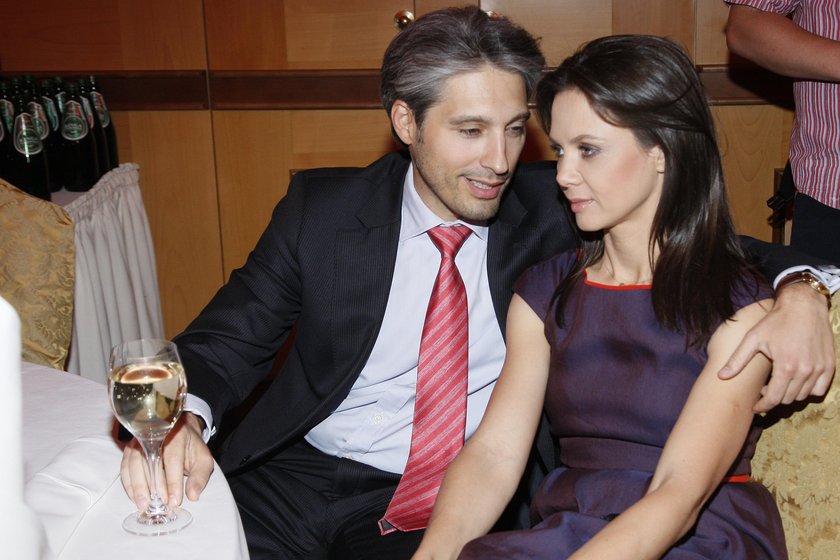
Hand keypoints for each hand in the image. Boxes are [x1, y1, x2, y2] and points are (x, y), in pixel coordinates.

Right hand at [119, 412, 214, 510]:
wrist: (179, 433)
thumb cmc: (190, 448)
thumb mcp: (203, 459)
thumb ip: (200, 476)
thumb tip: (193, 495)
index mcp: (177, 435)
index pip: (173, 459)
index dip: (173, 482)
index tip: (174, 500)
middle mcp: (155, 436)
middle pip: (151, 462)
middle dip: (155, 487)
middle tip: (158, 505)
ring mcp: (140, 442)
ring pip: (135, 465)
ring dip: (139, 487)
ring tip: (145, 504)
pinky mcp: (130, 450)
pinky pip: (126, 468)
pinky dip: (129, 485)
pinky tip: (135, 498)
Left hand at [718, 283, 834, 412]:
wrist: (804, 306)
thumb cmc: (776, 321)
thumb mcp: (753, 338)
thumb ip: (738, 359)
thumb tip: (721, 376)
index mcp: (785, 367)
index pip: (774, 399)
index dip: (763, 406)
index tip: (755, 407)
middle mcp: (805, 371)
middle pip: (788, 399)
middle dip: (774, 398)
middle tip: (765, 389)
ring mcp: (819, 369)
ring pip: (804, 396)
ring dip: (790, 394)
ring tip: (779, 383)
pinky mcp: (829, 365)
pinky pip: (820, 390)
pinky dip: (808, 390)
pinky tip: (797, 381)